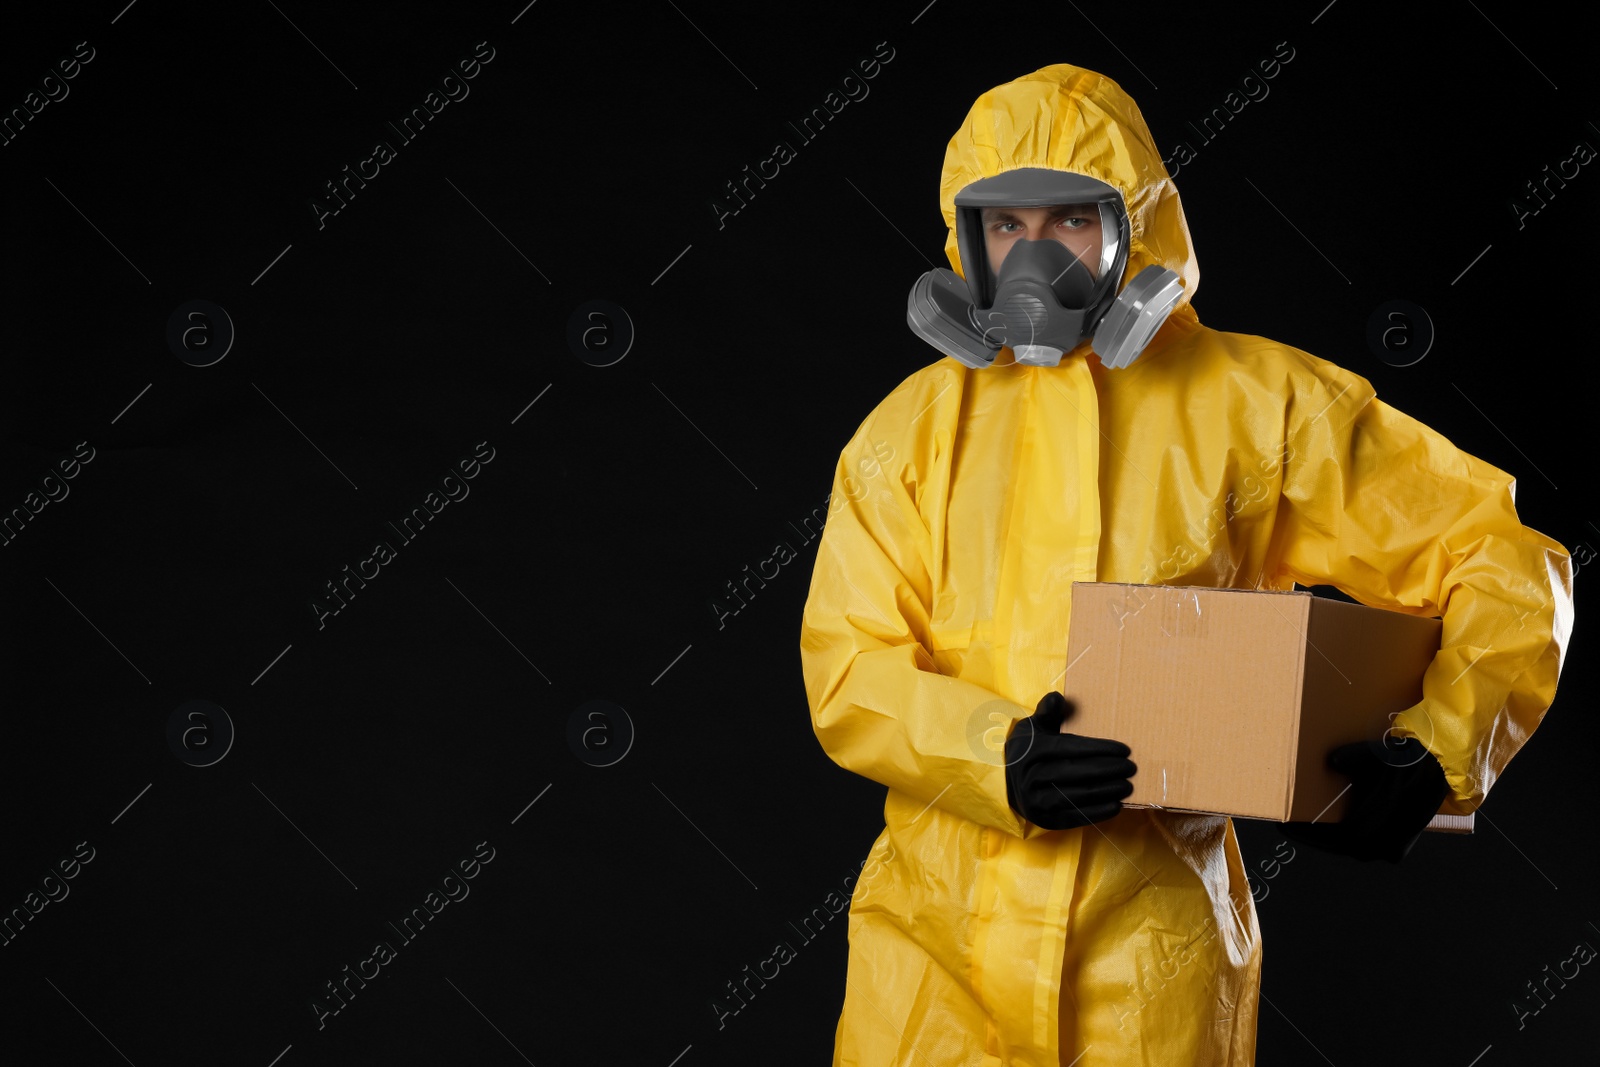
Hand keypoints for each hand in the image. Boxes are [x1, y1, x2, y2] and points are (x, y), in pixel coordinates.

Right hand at [1004, 691, 1135, 830]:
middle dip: (1107, 770)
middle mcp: (1030, 777)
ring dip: (1106, 791)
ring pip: (1076, 796)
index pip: (1068, 748)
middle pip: (1074, 772)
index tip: (1124, 749)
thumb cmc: (1029, 752)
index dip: (1098, 748)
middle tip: (1131, 767)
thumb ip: (1047, 712)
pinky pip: (1073, 817)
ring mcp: (1036, 801)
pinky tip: (1115, 806)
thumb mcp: (1033, 728)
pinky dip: (1096, 813)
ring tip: (1127, 785)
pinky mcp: (1044, 820)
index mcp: (1030, 751)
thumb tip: (1057, 698)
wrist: (1008, 785)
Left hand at [1281, 737, 1450, 862]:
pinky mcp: (1397, 849)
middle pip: (1338, 846)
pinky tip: (1333, 829)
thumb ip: (1353, 757)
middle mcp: (1382, 846)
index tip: (1283, 827)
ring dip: (1330, 839)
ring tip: (1307, 827)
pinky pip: (1366, 847)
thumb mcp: (1376, 754)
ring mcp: (1391, 850)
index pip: (1331, 839)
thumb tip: (1333, 761)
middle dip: (1314, 837)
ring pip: (1352, 849)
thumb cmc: (1403, 761)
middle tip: (1290, 826)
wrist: (1439, 770)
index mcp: (1374, 827)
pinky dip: (1348, 839)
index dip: (1306, 836)